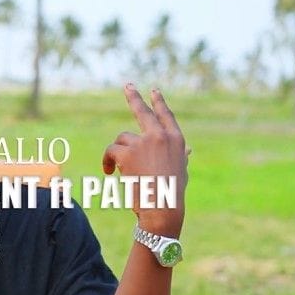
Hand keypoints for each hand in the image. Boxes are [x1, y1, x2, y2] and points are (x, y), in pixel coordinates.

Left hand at [102, 84, 188, 236]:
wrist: (162, 208)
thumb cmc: (172, 194)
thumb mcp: (181, 171)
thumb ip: (180, 156)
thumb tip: (188, 150)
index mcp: (176, 140)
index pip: (166, 116)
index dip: (159, 102)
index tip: (153, 91)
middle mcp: (160, 136)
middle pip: (143, 112)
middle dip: (134, 97)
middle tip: (128, 86)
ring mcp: (144, 142)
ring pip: (122, 140)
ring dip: (116, 153)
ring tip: (116, 169)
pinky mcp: (128, 152)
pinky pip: (111, 150)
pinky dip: (106, 161)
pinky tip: (108, 171)